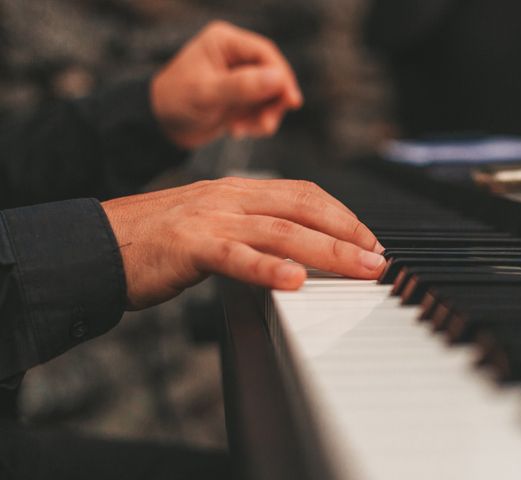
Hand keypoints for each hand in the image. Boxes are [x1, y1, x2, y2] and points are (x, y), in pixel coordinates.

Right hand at [102, 178, 384, 309]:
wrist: (99, 241)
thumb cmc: (157, 238)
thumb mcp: (212, 222)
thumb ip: (250, 229)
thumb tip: (293, 251)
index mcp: (238, 190)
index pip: (304, 193)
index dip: (341, 214)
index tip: (367, 238)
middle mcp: (231, 197)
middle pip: (303, 208)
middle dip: (348, 232)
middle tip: (378, 256)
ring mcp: (211, 219)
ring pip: (282, 231)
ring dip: (328, 251)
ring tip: (361, 269)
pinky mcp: (189, 245)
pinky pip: (236, 256)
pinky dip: (268, 269)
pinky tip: (295, 282)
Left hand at [151, 21, 302, 148]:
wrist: (160, 126)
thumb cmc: (175, 102)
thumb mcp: (207, 94)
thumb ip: (242, 86)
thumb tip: (277, 79)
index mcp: (225, 42)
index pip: (264, 53)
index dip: (281, 76)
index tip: (291, 100)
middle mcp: (235, 56)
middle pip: (273, 75)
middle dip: (273, 102)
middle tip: (266, 124)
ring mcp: (240, 78)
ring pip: (270, 95)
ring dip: (264, 116)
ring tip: (244, 130)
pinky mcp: (242, 98)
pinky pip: (262, 109)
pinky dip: (256, 123)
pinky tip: (237, 131)